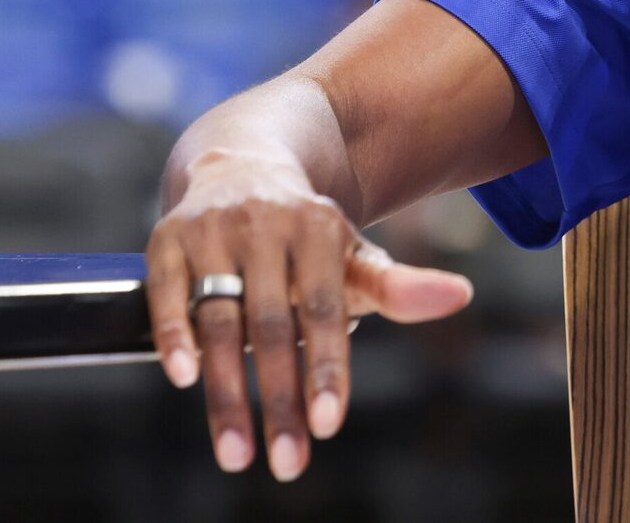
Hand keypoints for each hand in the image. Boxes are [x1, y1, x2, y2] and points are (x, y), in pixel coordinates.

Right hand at [145, 152, 474, 481]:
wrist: (240, 164)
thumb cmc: (306, 238)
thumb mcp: (352, 256)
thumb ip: (397, 287)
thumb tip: (461, 295)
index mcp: (319, 228)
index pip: (325, 308)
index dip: (327, 367)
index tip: (329, 426)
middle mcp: (266, 223)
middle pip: (272, 324)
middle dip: (278, 399)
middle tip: (286, 464)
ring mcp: (213, 229)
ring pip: (218, 318)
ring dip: (225, 392)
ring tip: (236, 454)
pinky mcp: (168, 237)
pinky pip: (168, 291)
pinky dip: (174, 334)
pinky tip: (184, 379)